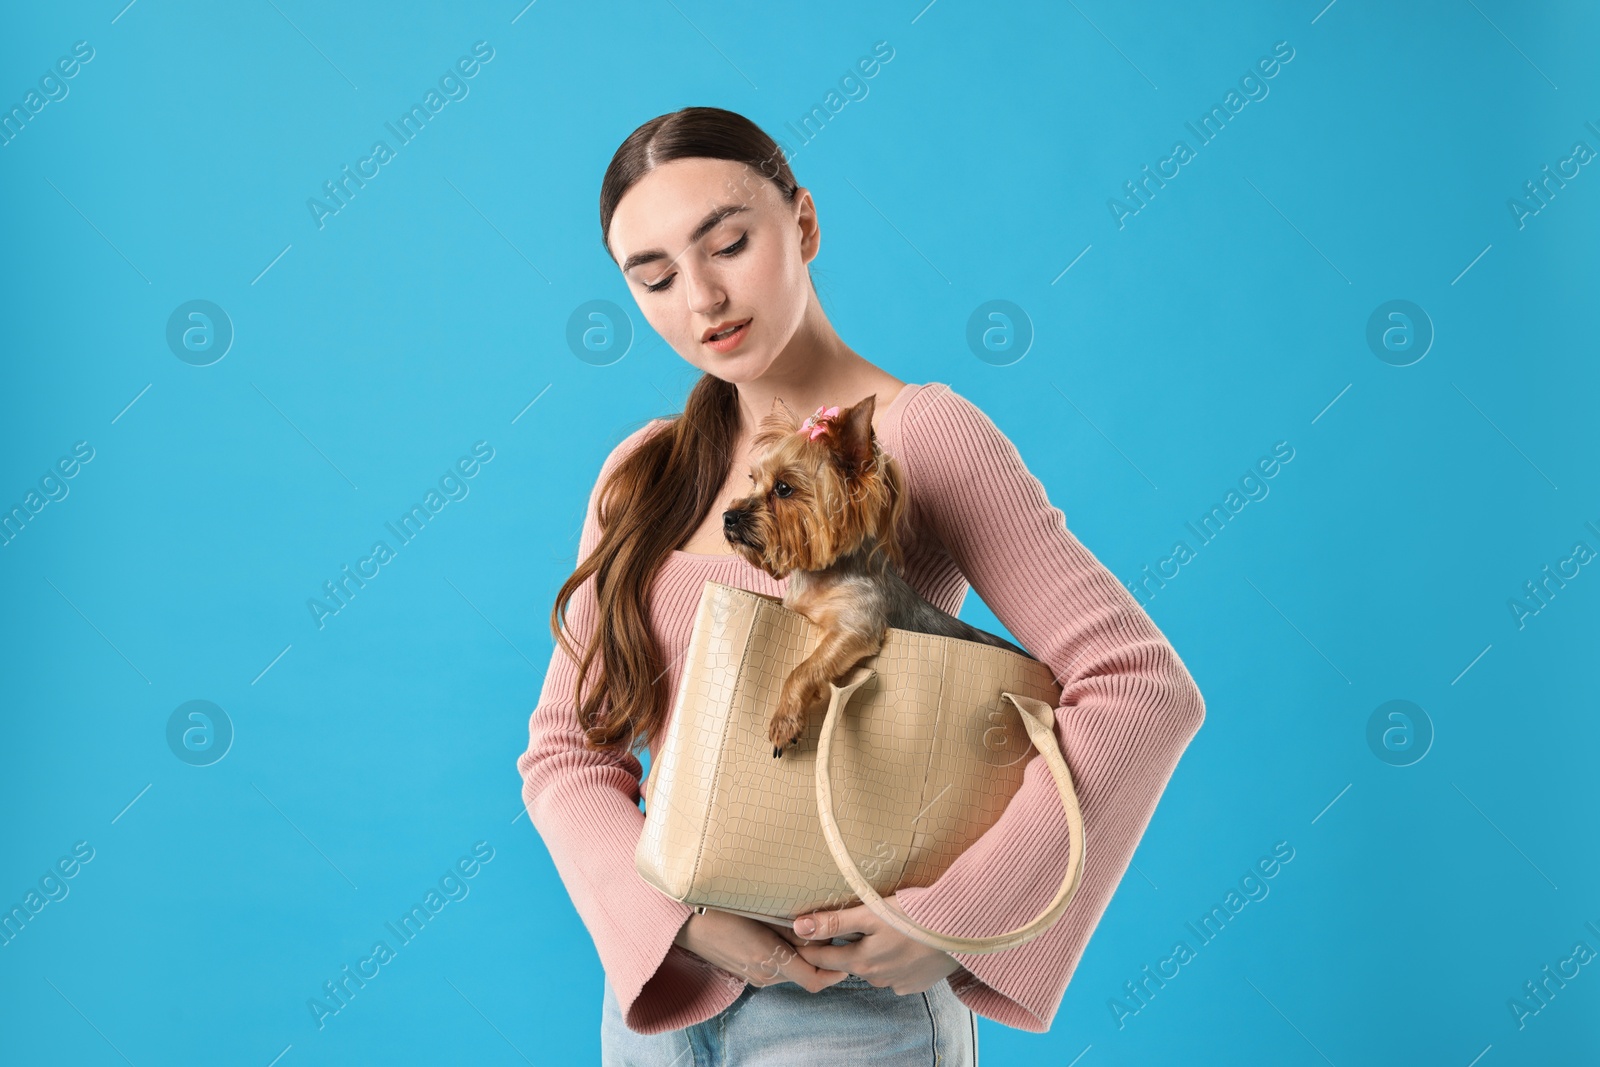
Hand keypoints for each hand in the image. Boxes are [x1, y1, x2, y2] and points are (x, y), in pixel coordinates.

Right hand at [673, 908, 851, 991]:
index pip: (815, 980)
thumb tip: (817, 931)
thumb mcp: (763, 913)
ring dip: (801, 956)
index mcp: (772, 961)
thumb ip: (792, 926)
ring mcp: (754, 976)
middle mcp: (765, 974)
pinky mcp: (745, 971)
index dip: (835, 972)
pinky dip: (785, 956)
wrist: (687, 922)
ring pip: (790, 971)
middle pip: (805, 975)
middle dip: (819, 958)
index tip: (846, 956)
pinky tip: (782, 933)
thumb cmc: (723, 910)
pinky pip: (774, 968)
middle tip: (828, 932)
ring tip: (805, 929)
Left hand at [786, 894, 963, 994]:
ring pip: (873, 968)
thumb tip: (799, 927)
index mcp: (862, 961)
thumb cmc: (916, 916)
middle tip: (842, 927)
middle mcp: (877, 978)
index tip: (798, 935)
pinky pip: (895, 973)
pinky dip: (893, 960)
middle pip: (849, 962)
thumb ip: (835, 921)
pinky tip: (902, 943)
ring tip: (879, 931)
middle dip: (842, 947)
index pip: (822, 957)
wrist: (962, 930)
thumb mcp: (871, 913)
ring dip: (870, 954)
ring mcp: (898, 983)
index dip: (809, 945)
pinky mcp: (917, 983)